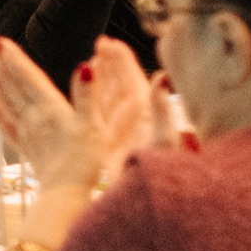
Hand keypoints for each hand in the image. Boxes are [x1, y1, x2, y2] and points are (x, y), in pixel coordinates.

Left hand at [0, 34, 105, 202]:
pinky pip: (4, 121)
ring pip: (4, 99)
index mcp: (50, 109)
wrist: (65, 196)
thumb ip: (88, 95)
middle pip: (10, 84)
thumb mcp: (93, 127)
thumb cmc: (83, 163)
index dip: (13, 57)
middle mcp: (32, 117)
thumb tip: (86, 65)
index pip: (27, 77)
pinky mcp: (24, 145)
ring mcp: (25, 131)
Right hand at [72, 38, 168, 172]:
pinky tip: (87, 100)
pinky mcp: (111, 150)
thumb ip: (163, 111)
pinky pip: (100, 119)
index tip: (108, 42)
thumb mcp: (162, 144)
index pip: (131, 80)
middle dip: (111, 64)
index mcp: (146, 117)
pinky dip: (93, 104)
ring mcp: (123, 136)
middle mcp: (134, 124)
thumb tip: (162, 77)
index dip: (120, 59)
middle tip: (100, 45)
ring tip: (93, 63)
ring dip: (102, 81)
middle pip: (121, 85)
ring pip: (110, 101)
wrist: (147, 208)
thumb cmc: (159, 179)